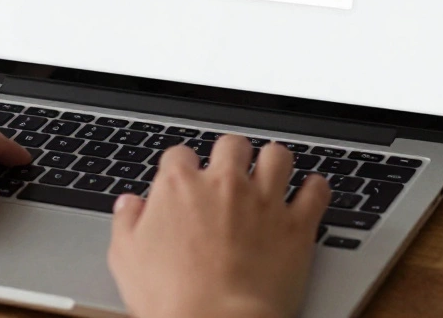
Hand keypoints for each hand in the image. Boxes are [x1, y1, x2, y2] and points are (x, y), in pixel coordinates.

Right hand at [108, 135, 330, 317]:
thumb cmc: (171, 298)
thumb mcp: (127, 260)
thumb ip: (128, 224)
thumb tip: (129, 205)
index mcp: (179, 187)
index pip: (179, 154)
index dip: (181, 166)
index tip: (184, 178)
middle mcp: (224, 184)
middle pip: (232, 144)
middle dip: (231, 154)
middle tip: (230, 171)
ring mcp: (263, 201)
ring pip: (277, 156)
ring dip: (274, 161)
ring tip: (272, 172)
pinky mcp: (296, 225)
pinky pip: (315, 191)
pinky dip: (315, 189)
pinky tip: (311, 191)